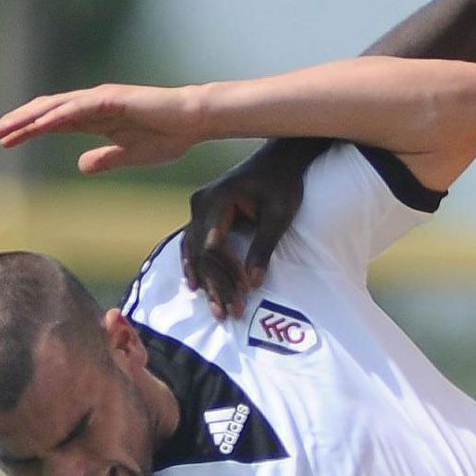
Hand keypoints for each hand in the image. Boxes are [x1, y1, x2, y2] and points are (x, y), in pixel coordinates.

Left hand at [0, 82, 202, 173]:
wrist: (194, 121)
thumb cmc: (168, 136)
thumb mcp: (130, 155)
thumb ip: (105, 159)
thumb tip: (81, 166)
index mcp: (95, 119)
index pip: (52, 123)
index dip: (27, 131)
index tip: (5, 142)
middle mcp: (92, 105)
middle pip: (46, 111)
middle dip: (18, 123)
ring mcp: (100, 99)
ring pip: (56, 108)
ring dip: (29, 119)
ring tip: (7, 130)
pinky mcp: (112, 99)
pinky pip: (77, 109)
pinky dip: (56, 116)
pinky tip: (39, 126)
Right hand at [181, 140, 316, 319]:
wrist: (278, 160)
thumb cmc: (283, 185)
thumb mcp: (279, 215)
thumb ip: (264, 247)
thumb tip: (254, 283)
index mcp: (218, 200)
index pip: (213, 246)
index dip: (226, 275)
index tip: (243, 296)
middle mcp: (201, 203)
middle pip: (202, 253)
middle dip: (216, 286)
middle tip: (229, 315)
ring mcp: (198, 206)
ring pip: (195, 251)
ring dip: (206, 282)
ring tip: (216, 310)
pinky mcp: (202, 212)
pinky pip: (192, 243)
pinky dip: (195, 265)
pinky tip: (195, 287)